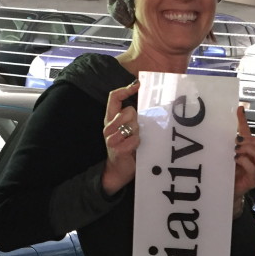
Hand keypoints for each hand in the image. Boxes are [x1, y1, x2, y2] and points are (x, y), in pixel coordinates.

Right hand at [101, 80, 140, 195]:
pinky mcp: (117, 149)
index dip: (125, 89)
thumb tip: (146, 101)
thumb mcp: (127, 129)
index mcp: (109, 119)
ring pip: (132, 125)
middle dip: (136, 120)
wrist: (118, 170)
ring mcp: (111, 138)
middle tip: (135, 132)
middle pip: (128, 111)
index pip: (113, 98)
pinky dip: (138, 143)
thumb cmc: (126, 147)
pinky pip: (135, 140)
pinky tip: (135, 149)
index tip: (137, 85)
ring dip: (137, 132)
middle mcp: (108, 127)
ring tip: (134, 141)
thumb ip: (131, 117)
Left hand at [233, 107, 254, 217]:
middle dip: (250, 140)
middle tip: (237, 143)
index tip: (238, 109)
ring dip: (247, 150)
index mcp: (251, 151)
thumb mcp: (227, 154)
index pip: (251, 133)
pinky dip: (244, 161)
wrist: (227, 191)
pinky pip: (253, 167)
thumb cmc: (229, 172)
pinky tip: (236, 160)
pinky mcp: (253, 180)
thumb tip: (225, 124)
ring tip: (236, 152)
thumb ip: (228, 139)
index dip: (244, 121)